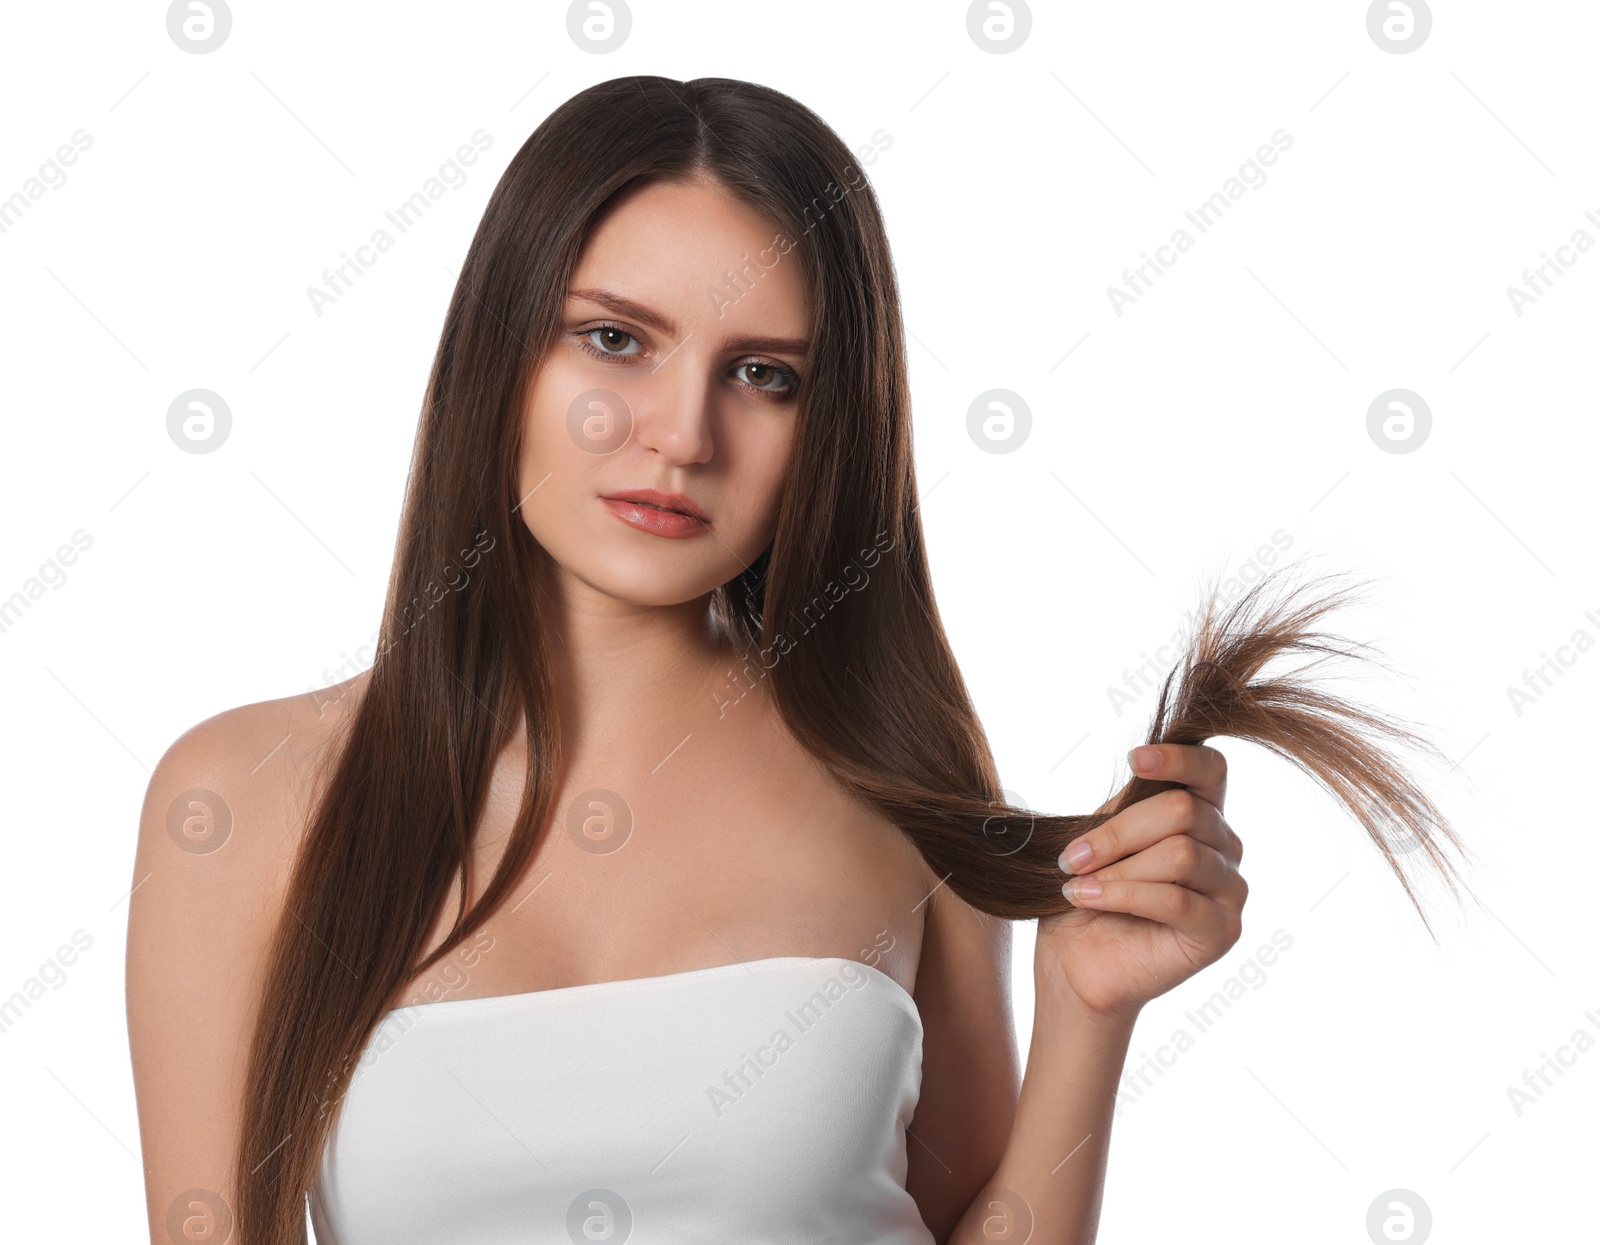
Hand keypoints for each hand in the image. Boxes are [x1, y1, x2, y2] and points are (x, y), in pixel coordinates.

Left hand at [1035, 743, 1246, 1023]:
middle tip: (1072, 857)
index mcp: (1201, 813)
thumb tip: (1141, 768)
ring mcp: (1229, 890)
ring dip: (1117, 869)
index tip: (1135, 760)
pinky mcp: (1221, 931)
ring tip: (1079, 883)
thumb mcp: (1102, 835)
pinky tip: (1088, 898)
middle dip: (1118, 832)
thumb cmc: (1089, 890)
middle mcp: (1225, 846)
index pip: (1211, 768)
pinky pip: (1175, 899)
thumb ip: (1128, 805)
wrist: (1076, 961)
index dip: (1179, 757)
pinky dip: (1123, 895)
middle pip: (1184, 810)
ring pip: (1180, 854)